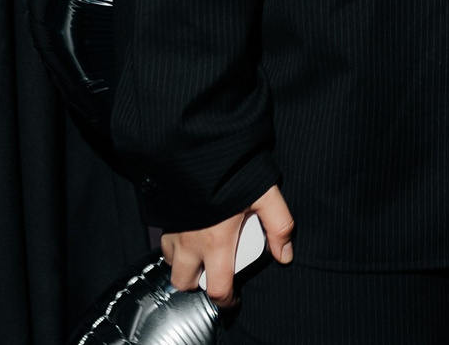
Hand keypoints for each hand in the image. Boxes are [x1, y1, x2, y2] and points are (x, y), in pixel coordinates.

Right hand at [164, 185, 295, 305]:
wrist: (197, 148)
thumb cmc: (232, 172)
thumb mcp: (265, 196)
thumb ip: (279, 226)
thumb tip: (285, 255)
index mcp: (215, 243)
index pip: (216, 288)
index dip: (226, 301)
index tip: (233, 299)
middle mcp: (189, 243)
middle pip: (184, 283)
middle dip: (197, 286)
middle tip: (214, 275)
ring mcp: (172, 231)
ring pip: (171, 263)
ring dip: (185, 265)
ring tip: (202, 254)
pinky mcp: (164, 218)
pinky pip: (164, 243)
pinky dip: (174, 247)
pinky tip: (190, 234)